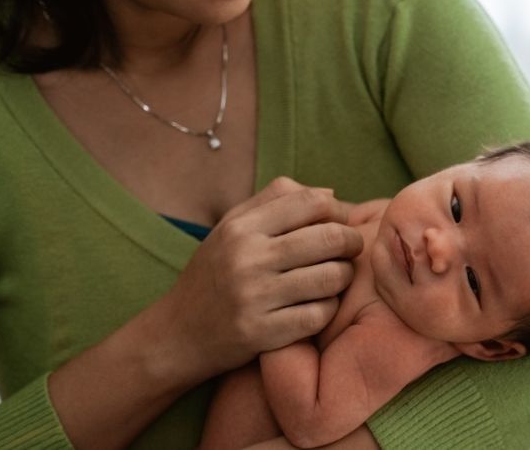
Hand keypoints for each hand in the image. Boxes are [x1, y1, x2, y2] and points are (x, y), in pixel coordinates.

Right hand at [152, 177, 364, 381]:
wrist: (178, 334)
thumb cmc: (214, 275)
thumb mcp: (231, 228)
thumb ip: (275, 202)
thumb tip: (331, 195)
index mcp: (241, 227)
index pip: (311, 202)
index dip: (338, 210)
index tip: (340, 223)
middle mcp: (247, 258)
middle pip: (329, 238)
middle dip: (352, 242)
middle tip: (351, 250)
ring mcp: (255, 298)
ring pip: (331, 278)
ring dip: (344, 277)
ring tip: (335, 278)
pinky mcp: (263, 334)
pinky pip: (319, 315)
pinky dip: (328, 309)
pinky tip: (318, 306)